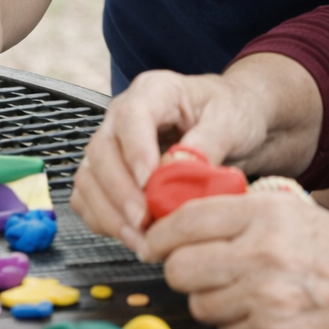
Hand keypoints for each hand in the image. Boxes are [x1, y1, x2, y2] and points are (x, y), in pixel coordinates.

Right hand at [70, 69, 273, 250]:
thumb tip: (180, 171)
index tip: (149, 185)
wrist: (237, 122)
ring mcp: (114, 143)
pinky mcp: (110, 172)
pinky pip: (91, 198)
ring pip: (90, 177)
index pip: (131, 116)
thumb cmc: (233, 112)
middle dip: (119, 192)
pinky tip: (133, 235)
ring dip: (110, 213)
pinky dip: (106, 221)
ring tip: (142, 237)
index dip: (135, 152)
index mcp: (156, 90)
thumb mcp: (231, 121)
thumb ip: (206, 144)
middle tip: (144, 221)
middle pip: (102, 150)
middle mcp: (125, 115)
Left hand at [141, 191, 328, 328]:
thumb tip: (186, 217)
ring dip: (210, 300)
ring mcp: (266, 296)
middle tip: (194, 269)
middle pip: (180, 267)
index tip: (154, 242)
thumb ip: (244, 212)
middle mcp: (262, 251)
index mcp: (266, 212)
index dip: (159, 233)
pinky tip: (262, 311)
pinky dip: (235, 325)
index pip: (186, 220)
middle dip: (180, 270)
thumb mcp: (297, 211)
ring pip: (198, 304)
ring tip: (241, 290)